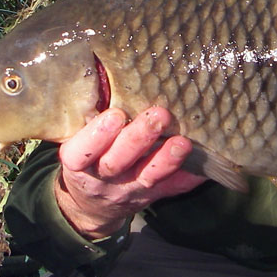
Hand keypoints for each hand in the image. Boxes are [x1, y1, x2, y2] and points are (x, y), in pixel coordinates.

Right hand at [54, 106, 205, 239]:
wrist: (90, 203)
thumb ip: (88, 116)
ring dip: (167, 159)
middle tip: (159, 115)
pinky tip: (202, 164)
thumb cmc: (86, 156)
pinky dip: (188, 177)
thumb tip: (104, 73)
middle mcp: (102, 178)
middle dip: (139, 139)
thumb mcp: (75, 140)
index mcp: (78, 162)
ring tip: (183, 141)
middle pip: (118, 162)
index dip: (97, 136)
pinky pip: (172, 189)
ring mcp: (128, 190)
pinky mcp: (151, 196)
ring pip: (148, 177)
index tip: (115, 115)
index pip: (81, 153)